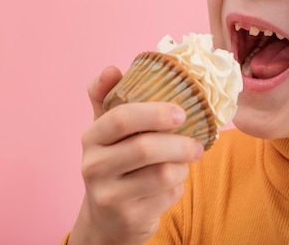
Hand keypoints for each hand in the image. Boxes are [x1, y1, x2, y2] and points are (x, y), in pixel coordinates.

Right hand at [68, 66, 203, 244]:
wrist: (107, 220)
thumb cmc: (114, 164)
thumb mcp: (106, 132)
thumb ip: (107, 97)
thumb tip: (110, 68)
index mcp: (92, 137)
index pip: (121, 117)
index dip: (154, 112)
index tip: (181, 111)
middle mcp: (94, 166)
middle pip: (144, 148)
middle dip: (179, 142)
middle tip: (197, 142)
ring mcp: (109, 195)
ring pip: (161, 174)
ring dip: (182, 165)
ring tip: (185, 161)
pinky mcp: (129, 218)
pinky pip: (168, 196)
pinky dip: (178, 187)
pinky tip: (172, 183)